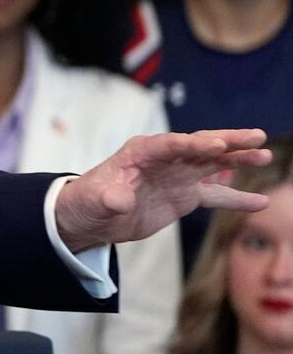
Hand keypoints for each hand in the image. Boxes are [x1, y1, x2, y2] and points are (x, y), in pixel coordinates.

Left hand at [54, 129, 271, 251]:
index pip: (170, 144)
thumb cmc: (89, 201)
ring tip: (265, 155)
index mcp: (140, 151)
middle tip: (256, 136)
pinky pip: (215, 195)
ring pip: (213, 164)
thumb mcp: (95, 201)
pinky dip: (236, 198)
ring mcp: (177, 175)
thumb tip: (120, 200)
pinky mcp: (185, 195)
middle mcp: (164, 159)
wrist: (93, 217)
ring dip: (238, 160)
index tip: (218, 145)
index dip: (193, 144)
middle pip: (199, 146)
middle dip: (227, 140)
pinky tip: (260, 202)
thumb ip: (109, 198)